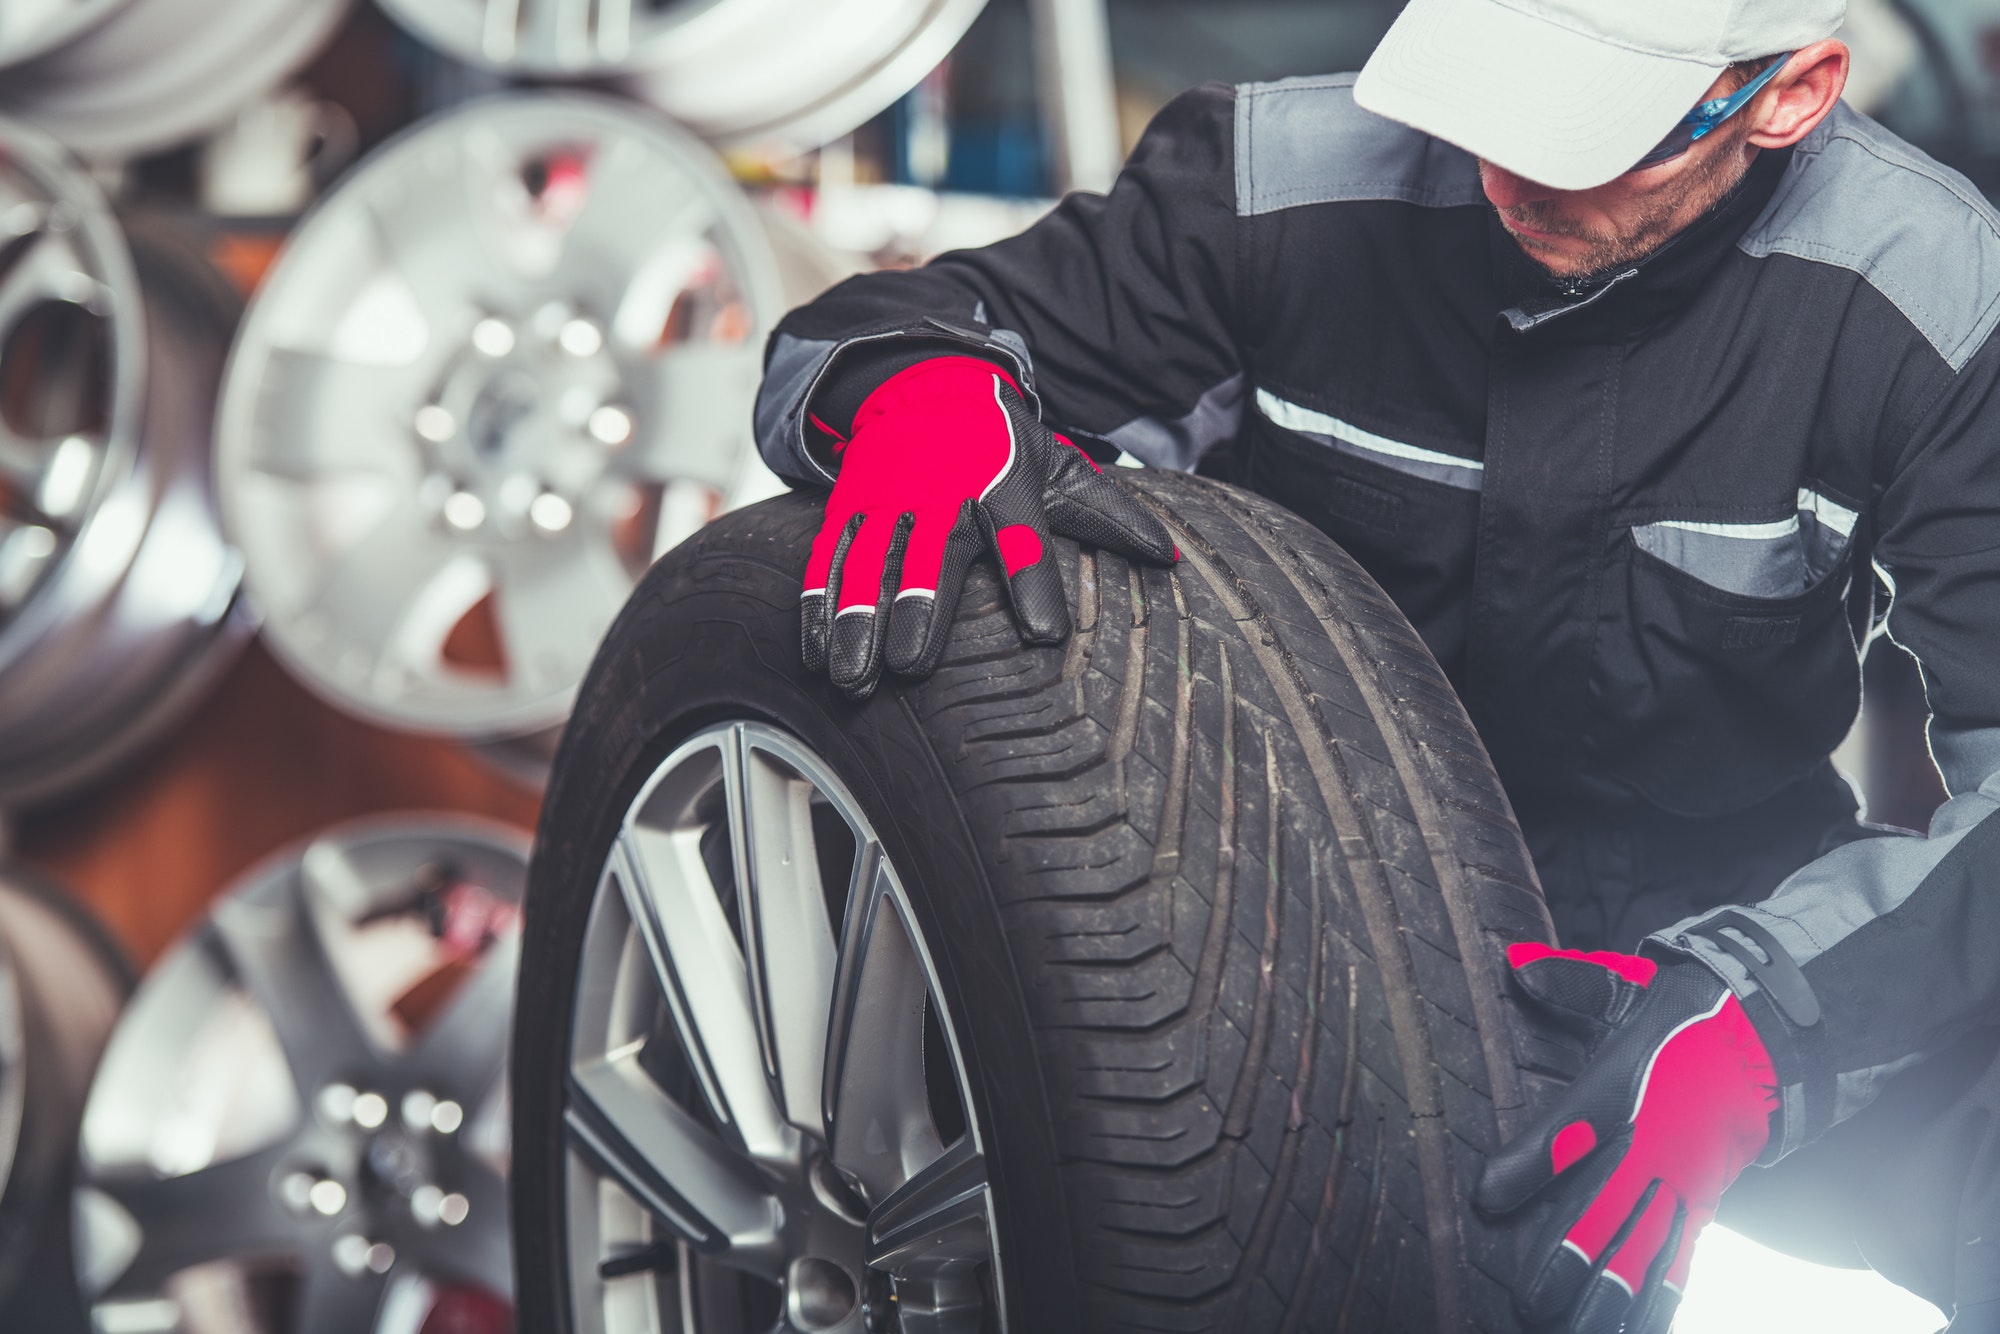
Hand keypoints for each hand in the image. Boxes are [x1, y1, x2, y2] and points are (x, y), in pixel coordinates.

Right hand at [800, 355, 1176, 698]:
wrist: (925, 383)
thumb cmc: (1001, 445)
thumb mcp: (1057, 470)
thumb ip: (1109, 516)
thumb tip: (1169, 557)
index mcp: (1003, 487)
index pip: (1024, 538)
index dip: (1034, 584)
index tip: (1045, 634)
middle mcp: (941, 493)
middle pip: (929, 556)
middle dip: (917, 609)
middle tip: (909, 664)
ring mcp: (888, 500)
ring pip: (868, 564)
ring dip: (857, 621)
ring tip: (853, 677)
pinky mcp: (848, 506)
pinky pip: (829, 558)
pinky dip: (820, 605)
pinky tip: (817, 653)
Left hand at [1477, 945, 1778, 1333]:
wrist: (1771, 1036)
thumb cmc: (1684, 1016)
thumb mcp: (1629, 988)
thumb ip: (1574, 982)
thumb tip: (1517, 964)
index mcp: (1627, 1090)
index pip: (1571, 1131)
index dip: (1530, 1165)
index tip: (1486, 1194)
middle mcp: (1657, 1146)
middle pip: (1611, 1214)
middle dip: (1572, 1262)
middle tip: (1531, 1303)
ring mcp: (1684, 1182)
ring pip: (1646, 1253)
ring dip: (1611, 1299)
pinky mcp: (1702, 1204)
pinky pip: (1679, 1262)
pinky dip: (1657, 1302)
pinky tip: (1634, 1332)